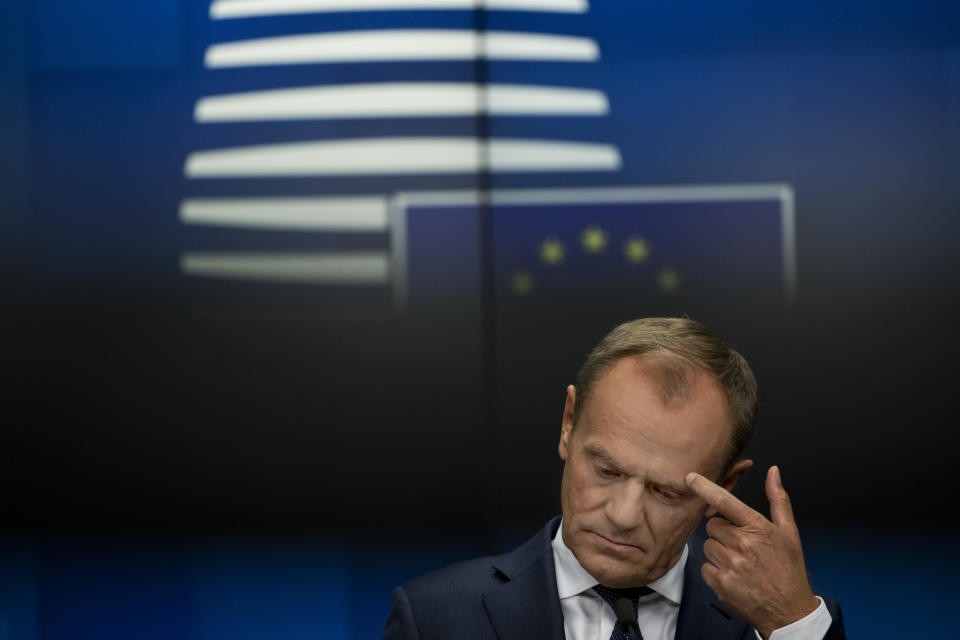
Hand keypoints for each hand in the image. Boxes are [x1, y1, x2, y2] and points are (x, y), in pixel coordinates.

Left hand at [684, 466, 819, 638]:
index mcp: (758, 528)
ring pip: (708, 545)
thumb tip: (773, 472)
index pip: (726, 502)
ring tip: (740, 562)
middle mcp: (742, 545)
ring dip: (719, 552)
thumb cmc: (789, 570)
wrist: (789, 611)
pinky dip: (715, 571)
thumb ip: (778, 499)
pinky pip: (705, 566)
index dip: (705, 487)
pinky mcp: (721, 584)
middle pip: (712, 526)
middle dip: (723, 533)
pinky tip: (733, 576)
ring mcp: (731, 565)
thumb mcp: (789, 532)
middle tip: (742, 546)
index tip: (691, 477)